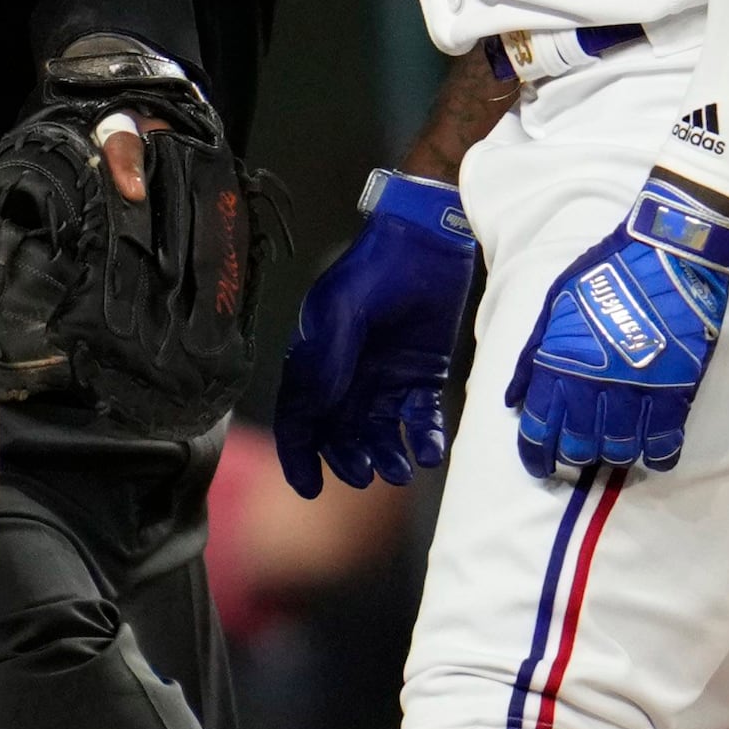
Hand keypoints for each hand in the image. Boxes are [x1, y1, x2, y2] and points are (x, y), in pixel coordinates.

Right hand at [275, 171, 483, 493]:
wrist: (429, 240)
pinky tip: (427, 453)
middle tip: (365, 476)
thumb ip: (327, 362)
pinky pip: (420, 417)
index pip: (299, 418)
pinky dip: (423, 439)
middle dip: (347, 459)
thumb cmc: (376, 268)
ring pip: (378, 431)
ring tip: (398, 471)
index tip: (309, 488)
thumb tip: (316, 412)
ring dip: (384, 455)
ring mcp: (386, 376)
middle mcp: (348, 374)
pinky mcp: (423, 373)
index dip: (299, 456)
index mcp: (316, 359)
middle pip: (338, 432)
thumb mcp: (342, 311)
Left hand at [504, 173, 728, 479]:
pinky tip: (652, 458)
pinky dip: (657, 456)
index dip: (537, 454)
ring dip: (614, 458)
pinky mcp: (675, 390)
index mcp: (558, 363)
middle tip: (577, 461)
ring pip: (620, 449)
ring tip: (613, 454)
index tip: (541, 464)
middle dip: (573, 459)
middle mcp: (593, 384)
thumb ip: (532, 357)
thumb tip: (514, 401)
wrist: (667, 253)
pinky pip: (663, 440)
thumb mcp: (555, 305)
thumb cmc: (607, 273)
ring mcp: (636, 390)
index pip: (539, 428)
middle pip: (578, 446)